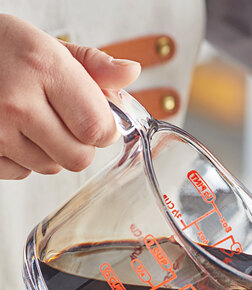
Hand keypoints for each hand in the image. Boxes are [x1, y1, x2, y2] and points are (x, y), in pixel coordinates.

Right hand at [0, 14, 140, 179]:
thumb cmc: (1, 50)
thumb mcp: (47, 46)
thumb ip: (93, 65)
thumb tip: (130, 72)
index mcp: (43, 68)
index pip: (98, 128)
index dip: (105, 130)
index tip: (96, 121)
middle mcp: (17, 101)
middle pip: (79, 158)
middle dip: (80, 144)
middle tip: (65, 122)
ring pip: (51, 168)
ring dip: (50, 152)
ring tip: (32, 122)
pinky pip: (21, 174)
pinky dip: (22, 159)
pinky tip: (12, 132)